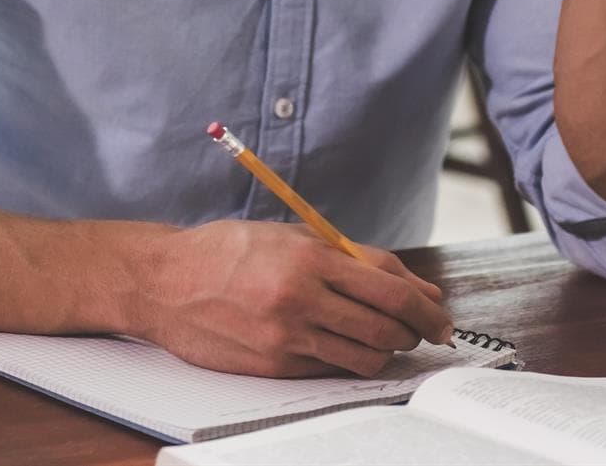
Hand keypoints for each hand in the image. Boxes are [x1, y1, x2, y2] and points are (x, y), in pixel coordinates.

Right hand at [137, 221, 452, 377]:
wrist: (164, 282)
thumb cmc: (229, 251)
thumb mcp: (292, 235)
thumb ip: (350, 257)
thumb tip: (411, 285)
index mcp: (310, 258)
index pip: (391, 288)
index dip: (426, 305)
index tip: (440, 314)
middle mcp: (301, 299)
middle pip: (386, 326)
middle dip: (416, 332)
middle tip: (426, 332)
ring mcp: (286, 338)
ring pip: (364, 356)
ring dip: (385, 351)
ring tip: (385, 339)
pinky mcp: (272, 367)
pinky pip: (329, 371)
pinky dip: (347, 361)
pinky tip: (344, 347)